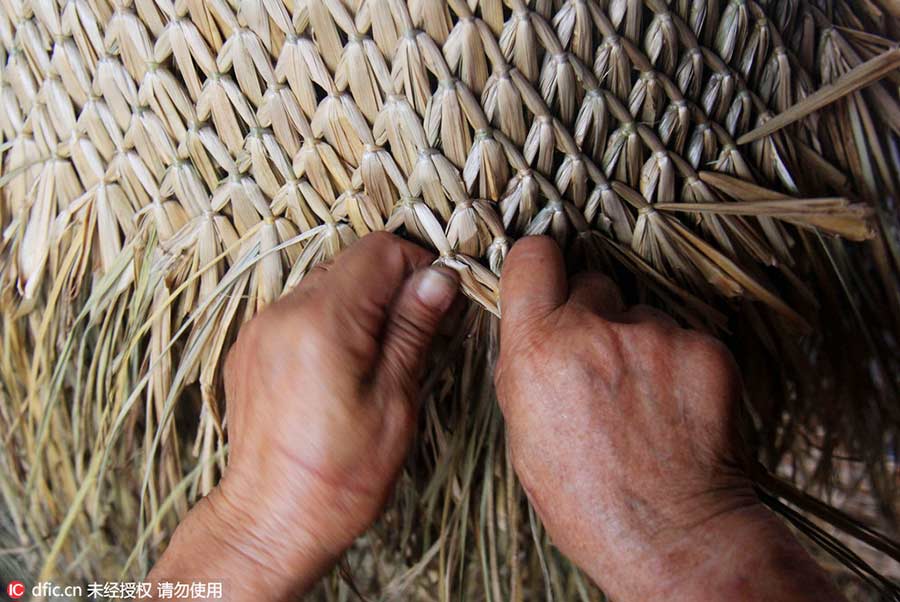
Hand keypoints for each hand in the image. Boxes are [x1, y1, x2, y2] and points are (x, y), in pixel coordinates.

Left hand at [148, 232, 458, 599]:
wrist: (269, 522)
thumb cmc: (339, 477)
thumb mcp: (394, 401)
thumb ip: (412, 329)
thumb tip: (439, 278)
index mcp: (323, 321)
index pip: (379, 250)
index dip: (417, 267)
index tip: (436, 302)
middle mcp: (282, 313)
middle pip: (350, 263)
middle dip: (389, 287)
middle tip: (413, 335)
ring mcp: (259, 329)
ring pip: (324, 285)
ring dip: (358, 306)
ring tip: (375, 359)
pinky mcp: (248, 349)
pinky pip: (297, 312)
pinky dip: (326, 324)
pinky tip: (339, 370)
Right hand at [495, 236, 843, 601]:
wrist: (673, 538)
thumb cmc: (587, 499)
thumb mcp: (524, 435)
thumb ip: (526, 366)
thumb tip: (532, 329)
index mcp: (538, 350)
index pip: (533, 256)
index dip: (539, 265)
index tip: (548, 278)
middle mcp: (595, 331)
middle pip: (593, 282)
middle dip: (593, 314)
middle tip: (601, 364)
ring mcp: (656, 336)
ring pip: (643, 314)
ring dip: (639, 344)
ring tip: (644, 402)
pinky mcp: (705, 349)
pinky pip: (684, 337)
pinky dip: (679, 364)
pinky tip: (676, 409)